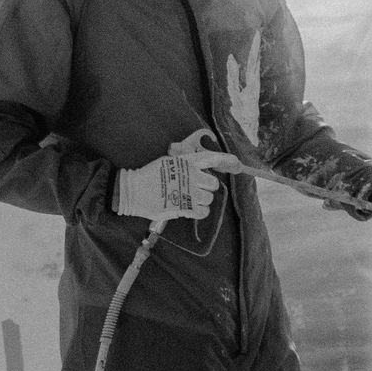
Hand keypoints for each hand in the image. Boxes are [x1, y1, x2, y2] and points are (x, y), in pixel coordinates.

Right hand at [114, 130, 246, 224]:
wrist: (133, 190)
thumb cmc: (149, 175)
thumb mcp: (168, 161)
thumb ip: (185, 162)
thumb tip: (200, 165)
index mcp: (186, 162)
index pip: (212, 158)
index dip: (227, 161)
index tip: (237, 165)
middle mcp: (190, 175)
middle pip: (213, 183)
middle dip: (207, 188)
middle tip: (196, 190)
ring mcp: (187, 191)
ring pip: (209, 198)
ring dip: (202, 201)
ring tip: (190, 200)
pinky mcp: (183, 207)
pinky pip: (203, 211)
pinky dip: (200, 212)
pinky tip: (191, 209)